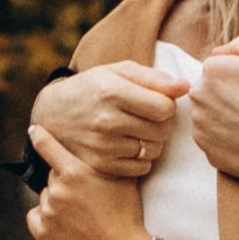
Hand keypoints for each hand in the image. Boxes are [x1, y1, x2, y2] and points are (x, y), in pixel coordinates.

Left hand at [26, 132, 149, 239]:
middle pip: (53, 176)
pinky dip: (45, 218)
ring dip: (56, 201)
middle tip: (84, 196)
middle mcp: (57, 190)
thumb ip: (107, 159)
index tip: (33, 130)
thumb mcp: (122, 178)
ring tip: (79, 215)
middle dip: (65, 180)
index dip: (39, 136)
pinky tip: (63, 225)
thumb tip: (104, 144)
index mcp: (75, 172)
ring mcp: (48, 213)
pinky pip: (35, 216)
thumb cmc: (127, 214)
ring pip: (46, 197)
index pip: (47, 146)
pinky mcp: (42, 233)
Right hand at [31, 58, 188, 177]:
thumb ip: (154, 78)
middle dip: (161, 124)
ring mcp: (103, 146)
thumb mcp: (118, 72)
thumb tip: (185, 87)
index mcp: (112, 92)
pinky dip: (141, 158)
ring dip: (152, 141)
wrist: (53, 114)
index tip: (156, 102)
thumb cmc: (93, 88)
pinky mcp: (101, 166)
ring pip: (153, 150)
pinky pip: (141, 168)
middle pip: (162, 130)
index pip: (165, 108)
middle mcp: (107, 121)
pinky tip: (128, 145)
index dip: (167, 105)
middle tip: (147, 117)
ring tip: (136, 130)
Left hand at [193, 37, 238, 178]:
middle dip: (226, 94)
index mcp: (213, 69)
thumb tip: (218, 51)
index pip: (217, 66)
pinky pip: (212, 137)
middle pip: (209, 90)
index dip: (237, 75)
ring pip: (209, 114)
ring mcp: (200, 124)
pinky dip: (225, 137)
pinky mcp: (205, 148)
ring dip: (224, 115)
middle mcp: (199, 95)